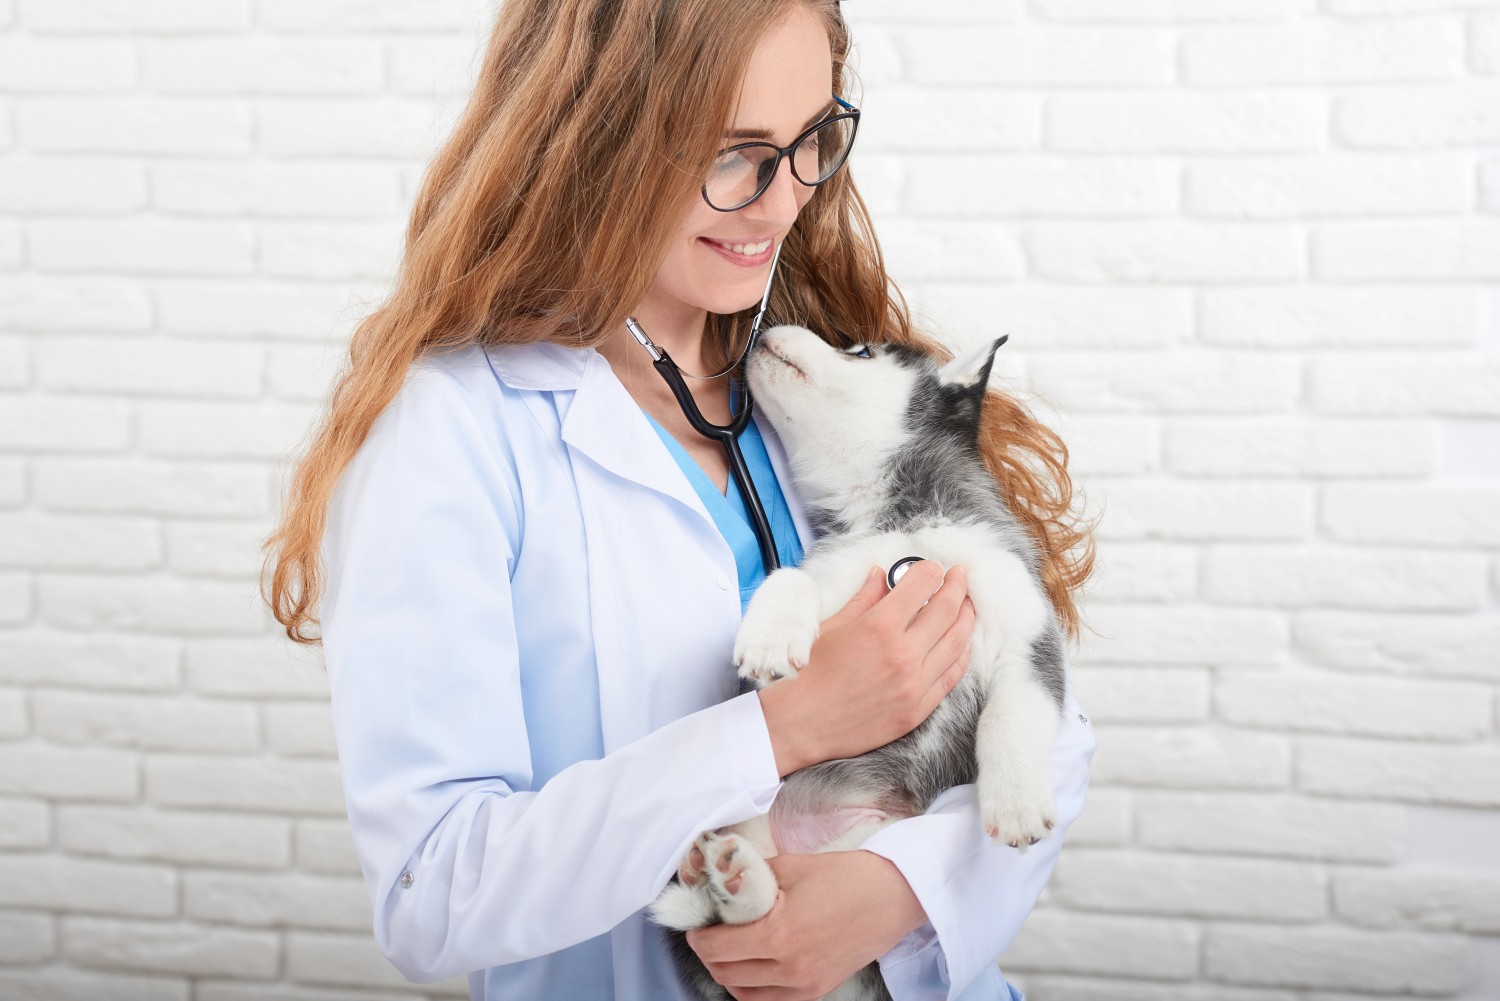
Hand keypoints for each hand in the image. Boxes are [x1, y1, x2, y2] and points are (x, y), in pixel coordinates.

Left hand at [685, 850, 926, 1000]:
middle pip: (724, 973)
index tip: (697, 923)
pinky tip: (754, 965)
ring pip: (743, 993)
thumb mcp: (789, 867)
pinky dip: (752, 987)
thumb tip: (719, 884)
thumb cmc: (845, 876)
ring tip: (729, 948)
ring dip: (728, 972)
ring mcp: (804, 985)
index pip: (716, 948)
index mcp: (778, 935)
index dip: (698, 935)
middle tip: (711, 931)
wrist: (892, 895)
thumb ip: (749, 880)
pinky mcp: (817, 991)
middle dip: (709, 952)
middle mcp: (789, 968)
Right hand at [759, 561, 975, 774]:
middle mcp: (903, 654)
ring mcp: (914, 685)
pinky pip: (951, 677)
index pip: (921, 585)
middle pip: (947, 610)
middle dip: (957, 587)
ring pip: (957, 643)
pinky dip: (961, 655)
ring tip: (966, 605)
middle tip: (960, 577)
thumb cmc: (809, 673)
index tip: (934, 567)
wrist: (801, 723)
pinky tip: (961, 643)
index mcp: (879, 627)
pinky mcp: (917, 710)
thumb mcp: (834, 625)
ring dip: (965, 619)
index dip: (931, 570)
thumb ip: (865, 598)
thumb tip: (880, 575)